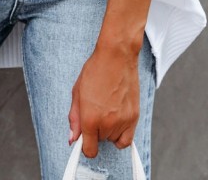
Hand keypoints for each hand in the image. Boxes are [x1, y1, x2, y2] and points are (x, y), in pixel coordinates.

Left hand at [68, 43, 140, 158]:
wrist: (116, 57)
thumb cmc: (95, 70)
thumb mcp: (77, 93)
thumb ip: (74, 118)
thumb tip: (73, 138)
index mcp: (89, 118)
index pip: (88, 150)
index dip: (85, 146)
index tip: (84, 139)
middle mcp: (107, 123)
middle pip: (100, 141)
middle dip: (96, 130)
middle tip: (96, 110)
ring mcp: (123, 121)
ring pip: (113, 139)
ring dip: (109, 130)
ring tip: (107, 110)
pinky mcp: (134, 117)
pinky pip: (127, 139)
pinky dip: (122, 134)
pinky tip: (117, 120)